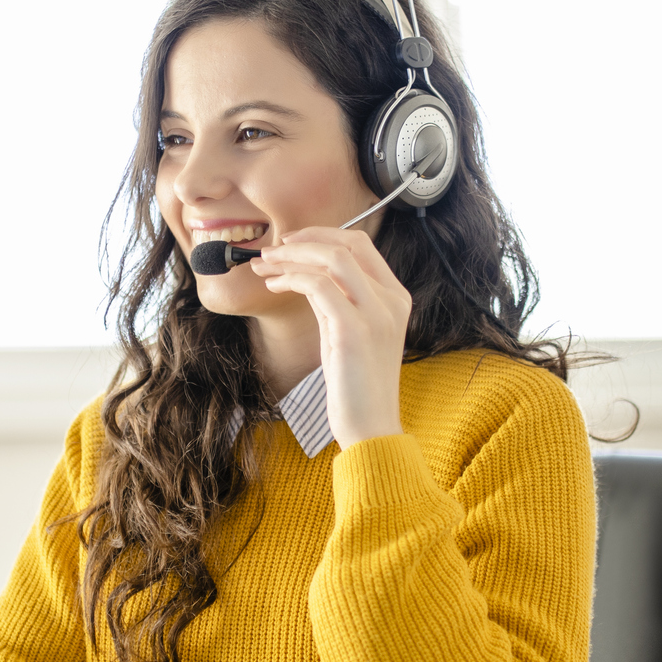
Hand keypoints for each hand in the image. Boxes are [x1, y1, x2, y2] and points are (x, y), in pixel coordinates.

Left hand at [245, 227, 410, 445]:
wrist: (371, 426)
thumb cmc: (357, 385)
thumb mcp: (349, 332)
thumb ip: (336, 301)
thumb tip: (305, 274)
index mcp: (395, 297)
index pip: (361, 244)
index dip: (322, 235)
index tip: (292, 242)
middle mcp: (391, 300)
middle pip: (347, 243)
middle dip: (303, 240)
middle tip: (272, 250)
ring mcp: (375, 314)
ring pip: (332, 258)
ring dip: (292, 256)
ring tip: (265, 265)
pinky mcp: (353, 330)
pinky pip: (318, 286)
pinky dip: (291, 279)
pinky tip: (275, 286)